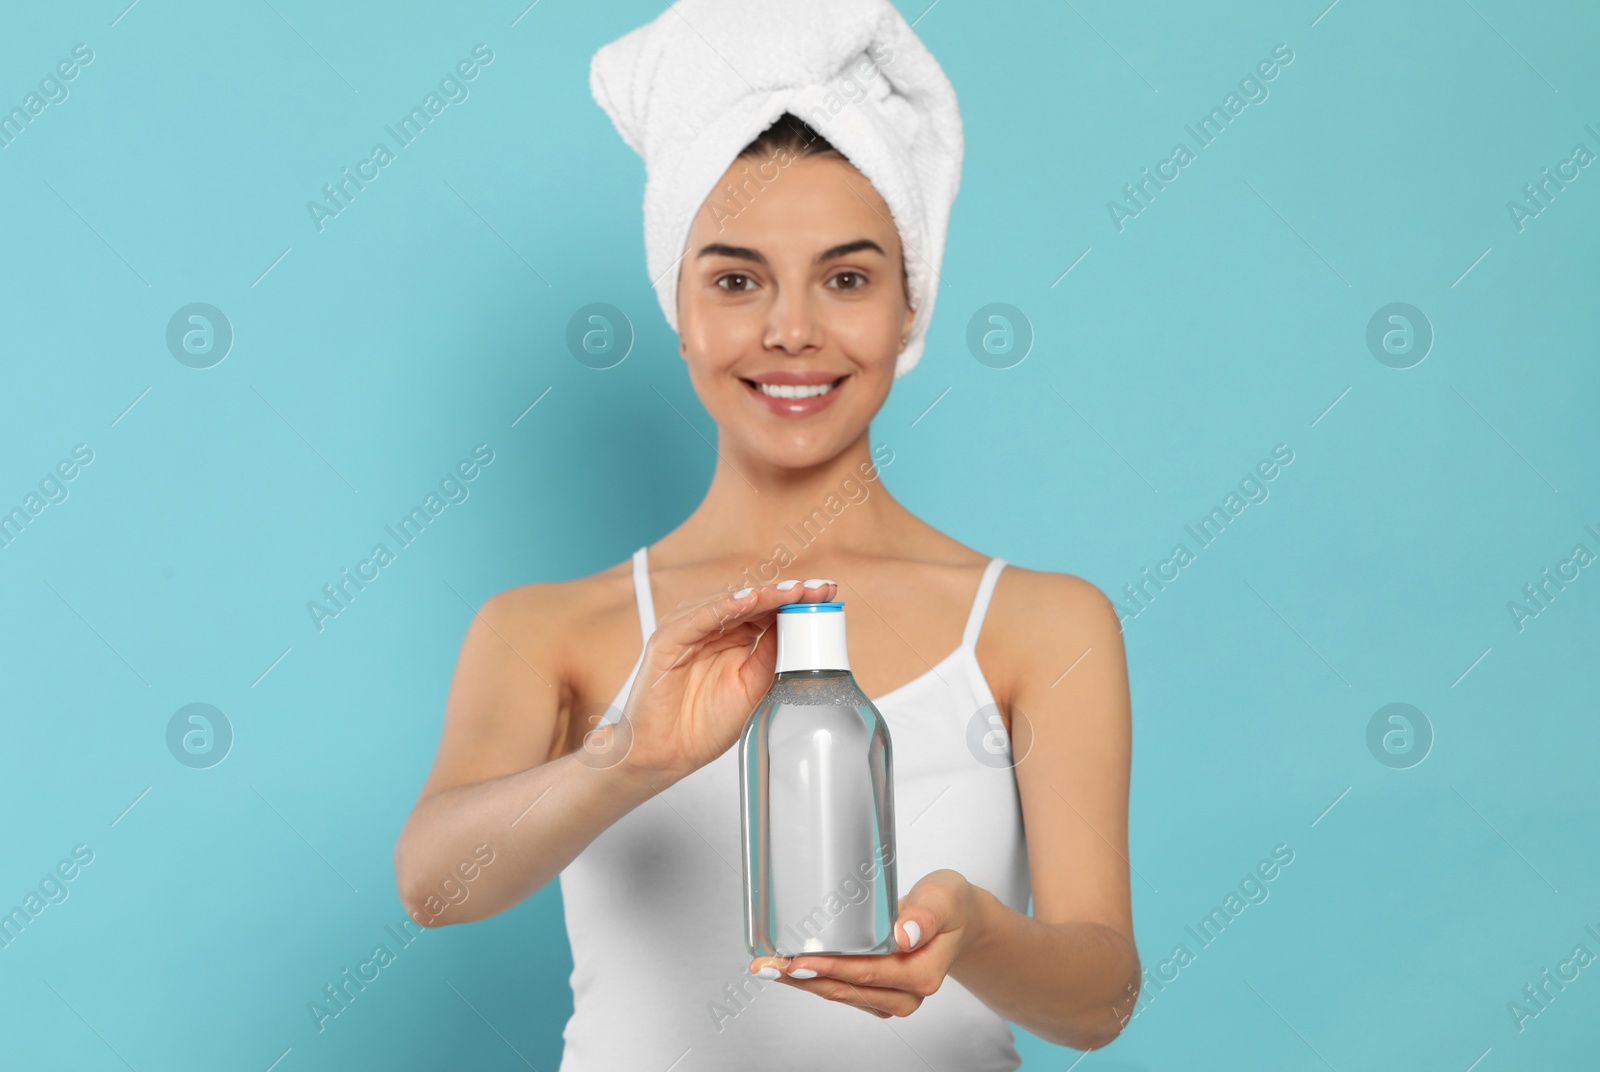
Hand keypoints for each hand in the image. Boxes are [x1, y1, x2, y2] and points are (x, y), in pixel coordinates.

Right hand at [604, 576, 837, 783]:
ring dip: (761, 595)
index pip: (769, 609)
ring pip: (729, 602)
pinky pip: (698, 617)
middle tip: (817, 589)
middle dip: (787, 592)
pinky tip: (748, 601)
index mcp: (736, 636)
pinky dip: (724, 607)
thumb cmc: (706, 724)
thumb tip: (799, 625)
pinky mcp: (667, 639)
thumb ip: (771, 655)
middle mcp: (714, 627)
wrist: (667, 754)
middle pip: (753, 599)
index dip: (797, 600)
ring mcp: (690, 630)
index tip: (828, 593)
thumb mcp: (754, 688)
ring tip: (791, 592)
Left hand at [746, 869, 979, 1018]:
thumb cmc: (950, 906)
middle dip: (802, 978)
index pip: (868, 973)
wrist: (957, 920)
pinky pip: (842, 991)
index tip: (796, 961)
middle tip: (766, 965)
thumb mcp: (944, 898)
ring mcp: (892, 998)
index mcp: (922, 974)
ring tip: (768, 967)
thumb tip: (904, 935)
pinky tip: (790, 969)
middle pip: (846, 988)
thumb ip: (925, 915)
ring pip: (839, 993)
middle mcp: (907, 994)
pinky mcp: (879, 995)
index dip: (829, 967)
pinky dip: (814, 980)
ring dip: (802, 982)